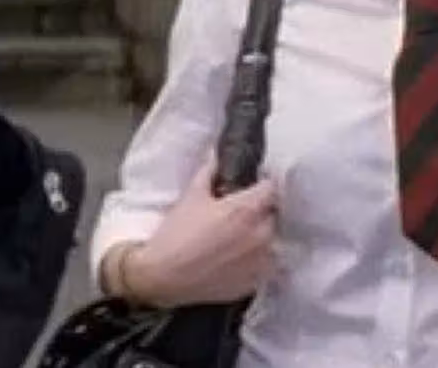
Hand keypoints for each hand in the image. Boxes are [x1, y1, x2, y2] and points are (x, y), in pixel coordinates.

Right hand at [128, 175, 277, 307]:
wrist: (164, 278)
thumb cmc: (176, 235)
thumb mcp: (190, 197)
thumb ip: (208, 172)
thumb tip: (216, 155)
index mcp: (246, 210)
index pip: (272, 188)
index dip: (263, 184)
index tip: (254, 185)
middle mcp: (261, 235)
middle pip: (273, 215)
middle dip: (261, 211)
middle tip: (240, 213)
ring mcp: (261, 262)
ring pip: (271, 241)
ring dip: (260, 236)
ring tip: (237, 239)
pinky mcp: (256, 282)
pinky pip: (265, 265)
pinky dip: (256, 259)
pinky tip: (235, 258)